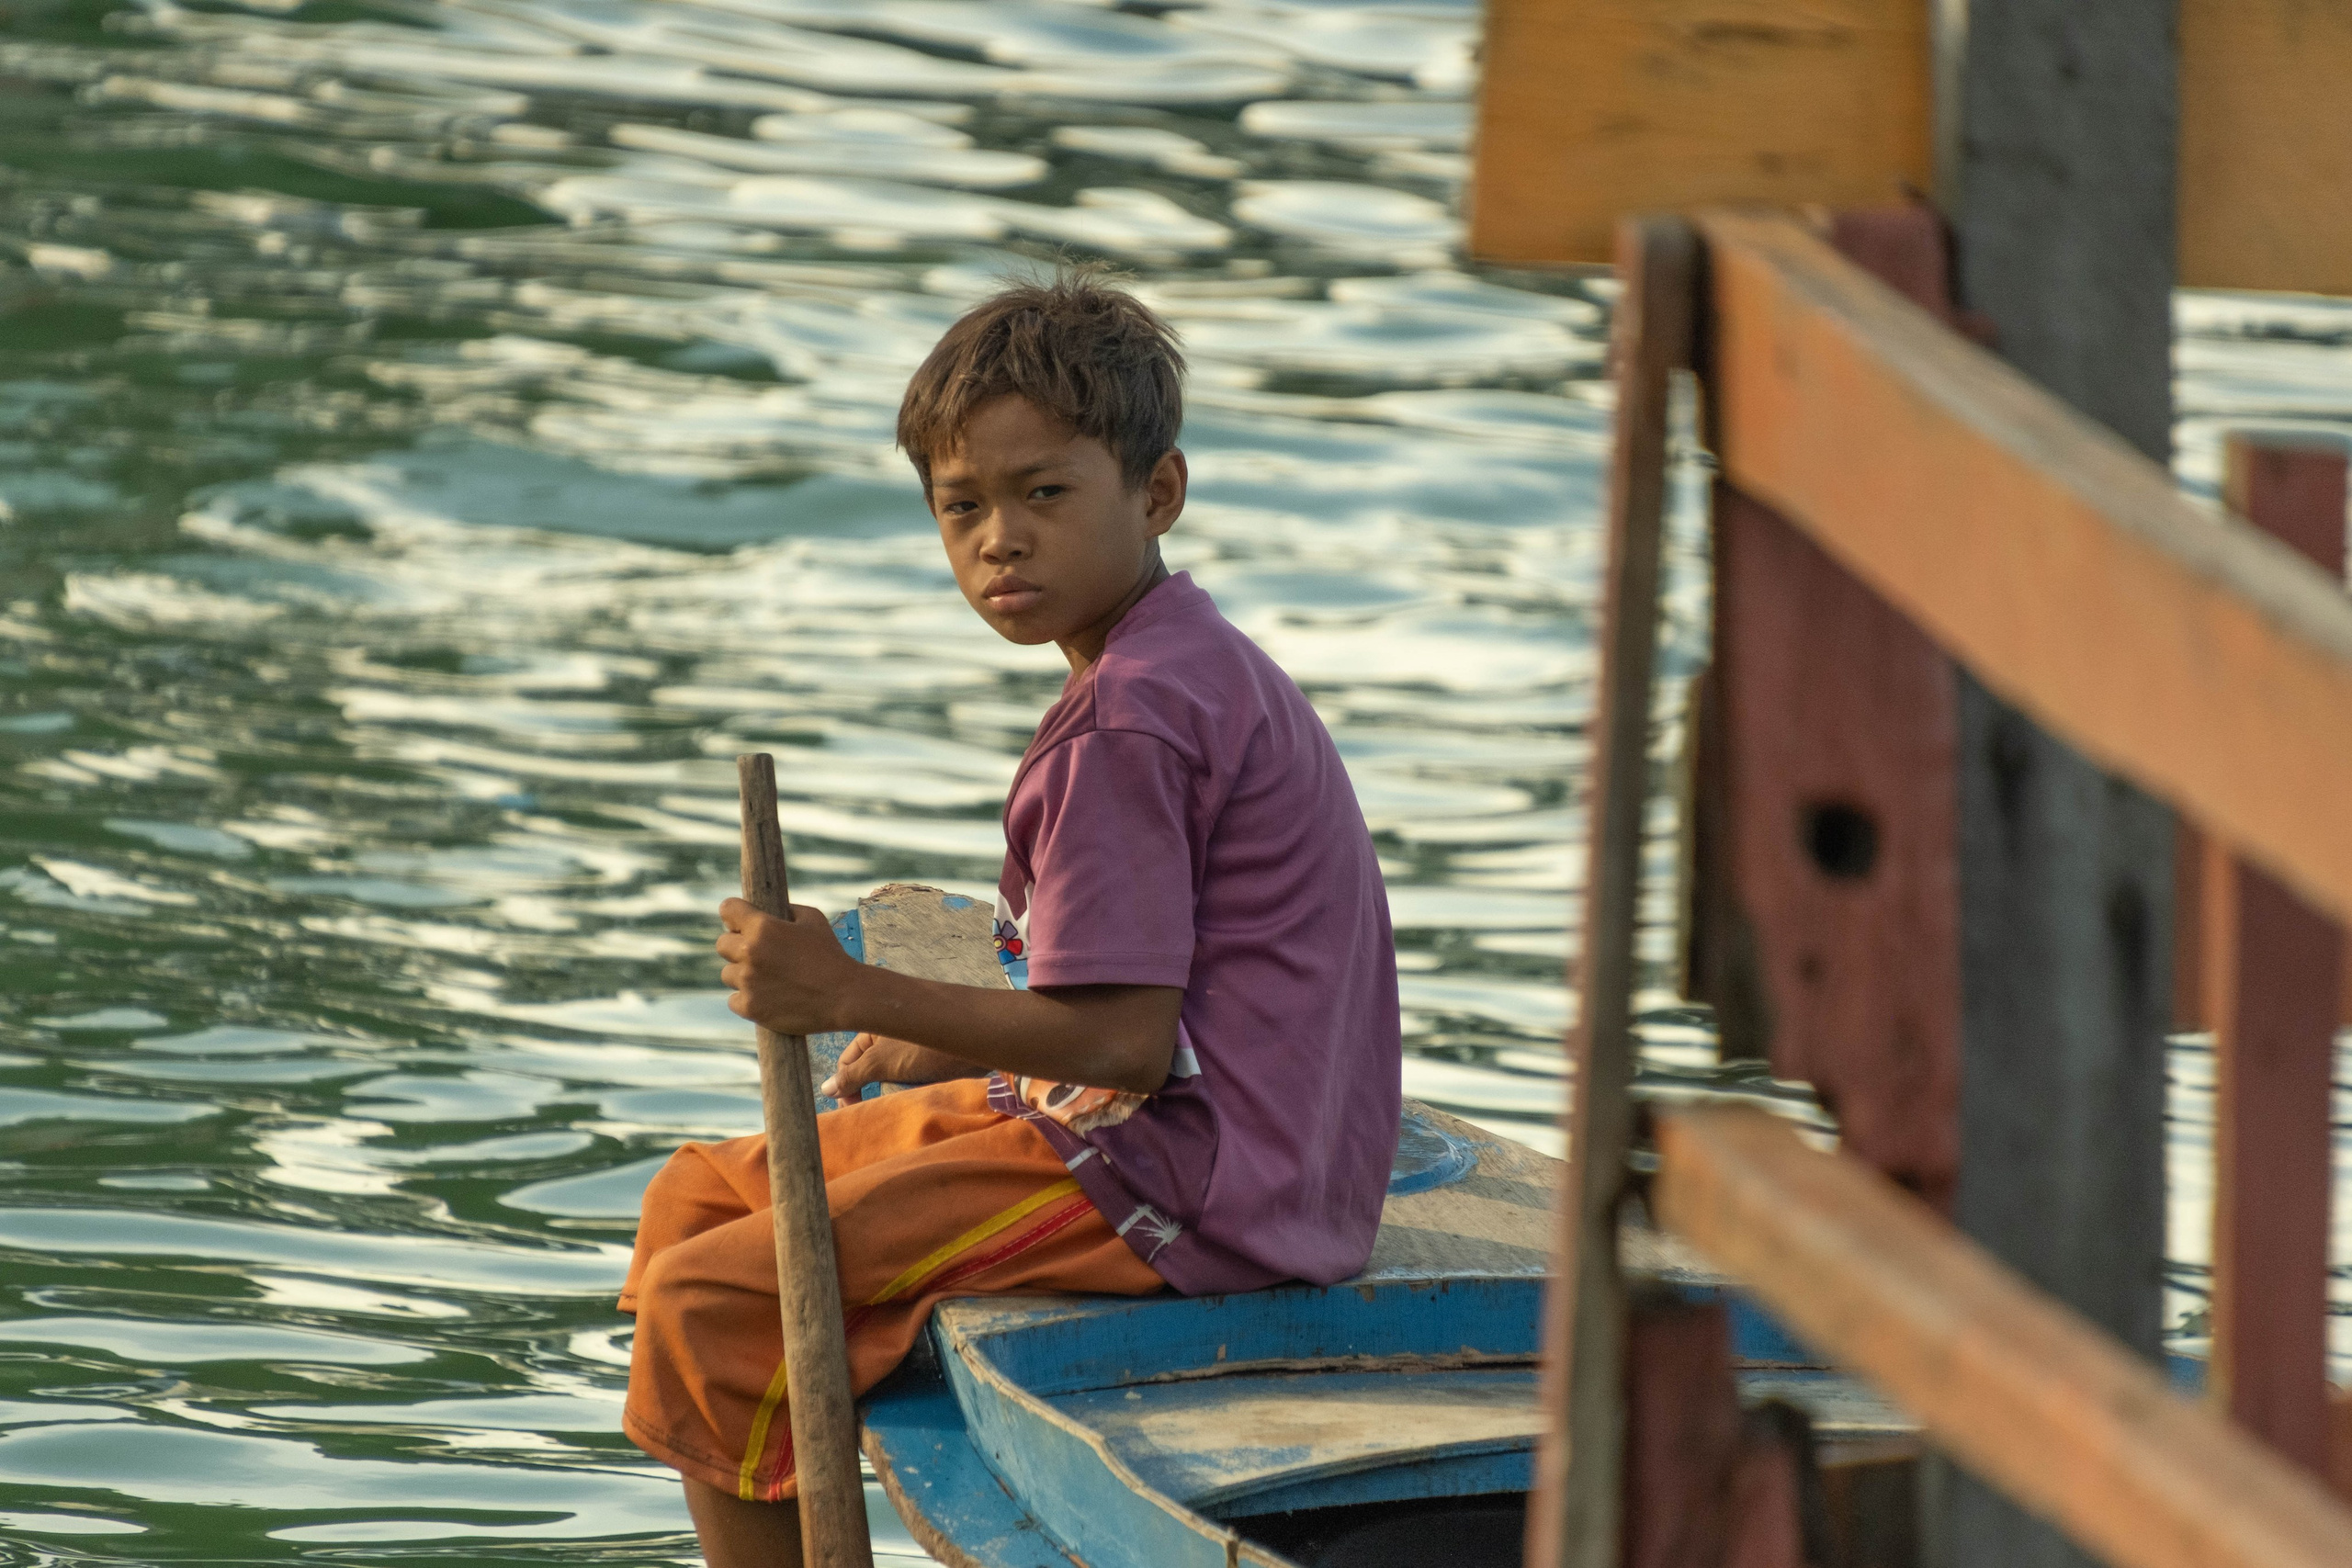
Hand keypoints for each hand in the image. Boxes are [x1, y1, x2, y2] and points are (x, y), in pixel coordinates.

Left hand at [715, 898, 859, 1037]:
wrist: (844, 997)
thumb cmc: (831, 955)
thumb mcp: (813, 920)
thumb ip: (787, 911)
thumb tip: (771, 911)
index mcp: (762, 927)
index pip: (728, 909)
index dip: (734, 915)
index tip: (739, 922)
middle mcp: (750, 952)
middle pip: (722, 944)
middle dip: (737, 947)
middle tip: (758, 955)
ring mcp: (747, 981)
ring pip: (728, 974)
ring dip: (742, 975)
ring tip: (768, 980)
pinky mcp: (749, 1007)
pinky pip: (733, 1000)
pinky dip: (747, 999)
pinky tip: (767, 998)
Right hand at [819, 1033, 982, 1101]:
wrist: (974, 1045)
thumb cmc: (925, 1047)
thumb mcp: (882, 1061)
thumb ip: (853, 1075)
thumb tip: (826, 1089)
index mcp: (872, 1031)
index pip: (846, 1062)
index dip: (844, 1086)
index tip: (851, 1109)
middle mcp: (887, 1039)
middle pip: (866, 1071)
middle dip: (866, 1091)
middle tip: (871, 1112)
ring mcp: (907, 1051)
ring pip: (887, 1079)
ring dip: (888, 1093)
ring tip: (895, 1101)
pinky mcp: (926, 1063)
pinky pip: (906, 1081)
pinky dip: (905, 1091)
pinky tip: (909, 1098)